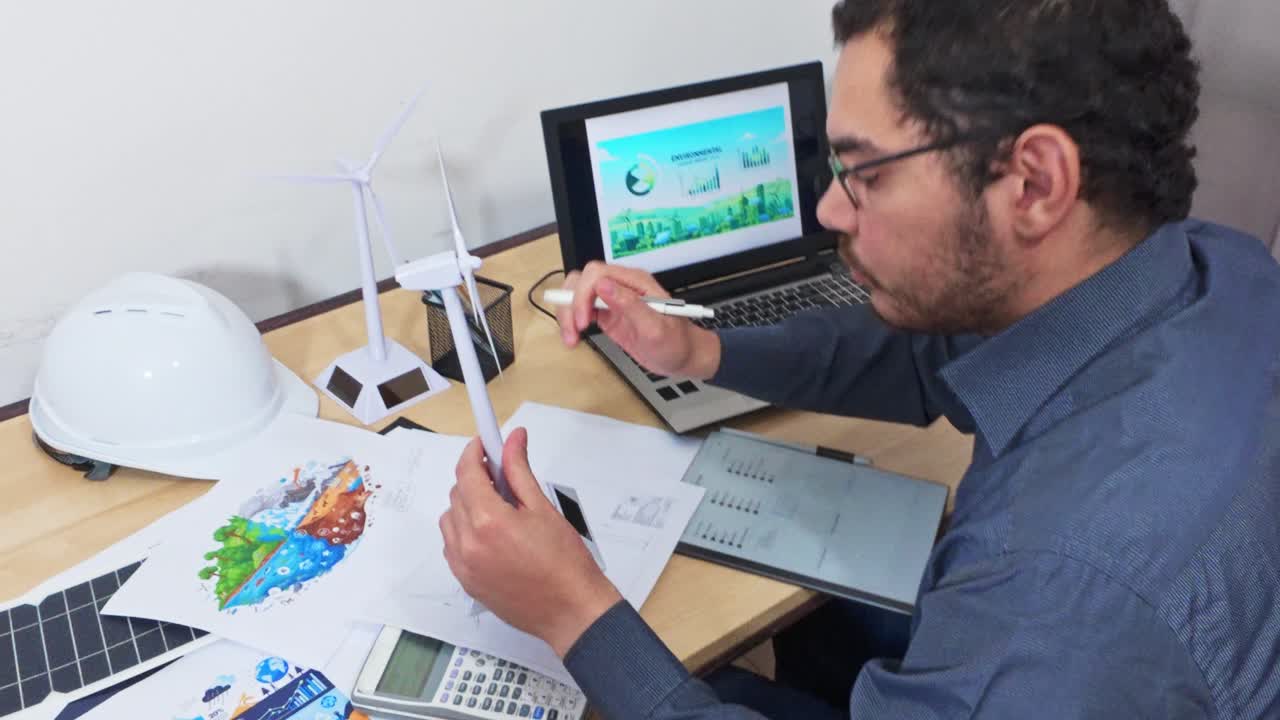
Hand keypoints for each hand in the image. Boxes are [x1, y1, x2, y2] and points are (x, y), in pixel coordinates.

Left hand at [440, 427, 622, 656]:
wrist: (571, 611)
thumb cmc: (565, 565)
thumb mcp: (543, 508)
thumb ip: (520, 471)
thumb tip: (513, 441)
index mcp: (489, 521)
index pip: (467, 473)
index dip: (475, 453)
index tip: (484, 444)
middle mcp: (469, 544)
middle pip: (457, 494)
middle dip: (476, 479)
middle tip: (501, 476)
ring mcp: (464, 566)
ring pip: (450, 520)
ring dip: (467, 506)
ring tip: (499, 509)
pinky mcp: (466, 581)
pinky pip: (452, 545)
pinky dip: (464, 532)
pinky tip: (491, 533)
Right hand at [556, 261, 721, 379]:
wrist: (683, 357)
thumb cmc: (677, 342)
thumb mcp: (655, 327)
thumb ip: (630, 304)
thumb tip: (604, 286)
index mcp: (635, 282)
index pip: (596, 274)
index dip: (583, 295)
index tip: (583, 320)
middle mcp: (621, 287)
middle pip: (581, 281)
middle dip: (570, 304)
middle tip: (574, 330)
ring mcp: (612, 300)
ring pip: (577, 294)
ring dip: (567, 314)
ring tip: (571, 339)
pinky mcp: (608, 315)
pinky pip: (581, 310)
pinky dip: (572, 322)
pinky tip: (575, 337)